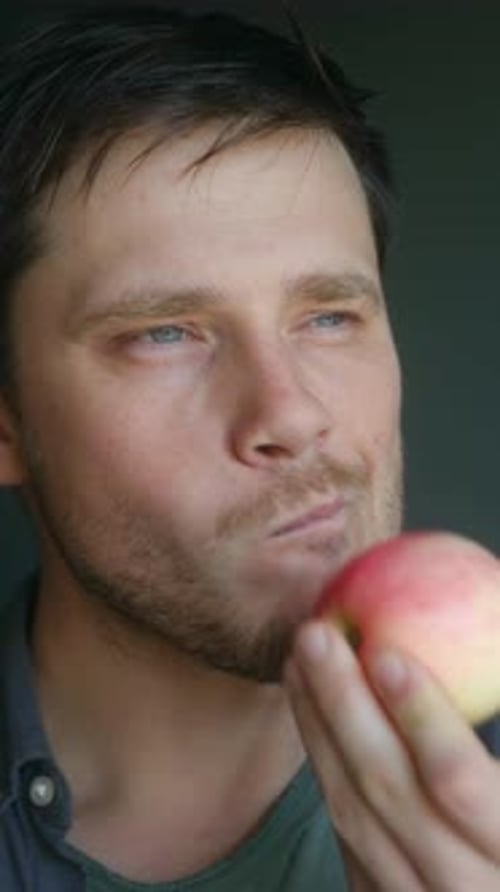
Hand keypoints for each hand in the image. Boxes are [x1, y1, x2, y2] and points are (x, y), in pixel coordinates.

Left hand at [285, 621, 499, 890]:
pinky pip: (342, 835)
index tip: (386, 654)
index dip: (423, 718)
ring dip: (317, 729)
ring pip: (350, 813)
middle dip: (343, 705)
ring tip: (298, 661)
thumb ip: (491, 734)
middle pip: (388, 791)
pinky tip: (308, 714)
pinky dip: (324, 767)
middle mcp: (463, 888)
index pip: (460, 784)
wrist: (484, 886)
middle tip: (315, 635)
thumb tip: (489, 633)